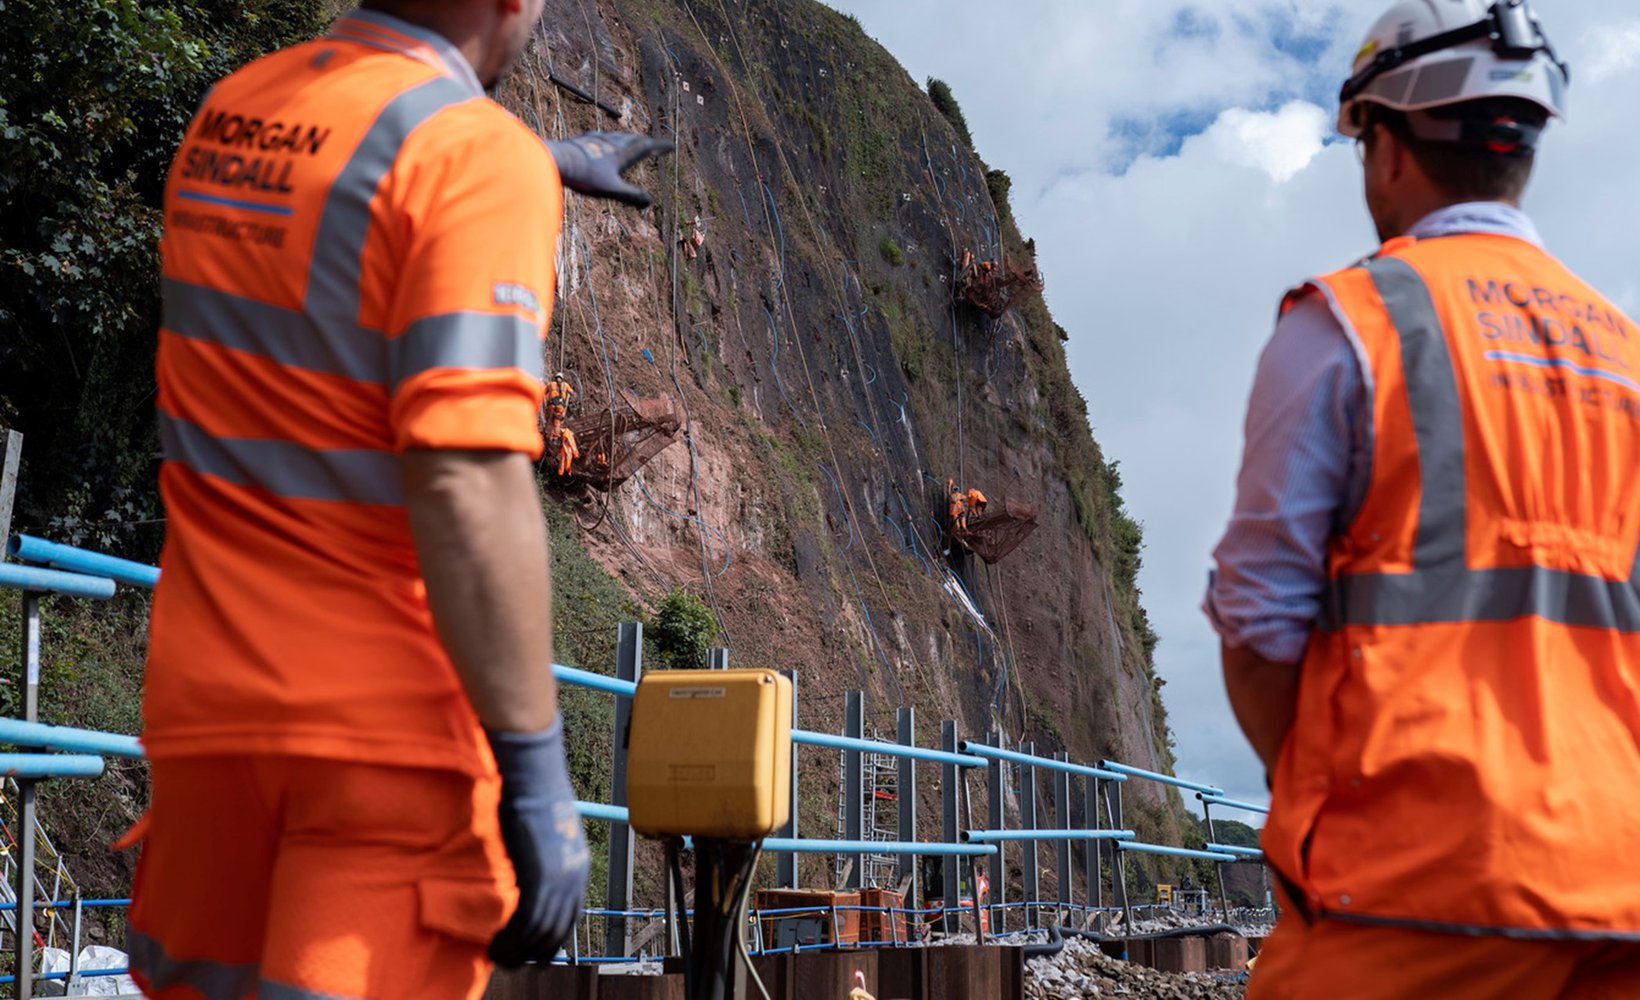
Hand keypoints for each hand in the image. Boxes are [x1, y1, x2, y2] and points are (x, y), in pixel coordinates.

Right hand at [486, 719, 589, 966]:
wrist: (531, 773)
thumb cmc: (530, 793)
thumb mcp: (544, 831)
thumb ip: (540, 857)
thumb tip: (523, 873)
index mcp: (578, 867)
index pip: (566, 917)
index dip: (546, 937)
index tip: (526, 948)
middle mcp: (574, 877)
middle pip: (554, 931)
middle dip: (531, 950)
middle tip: (507, 959)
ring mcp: (559, 878)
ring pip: (539, 932)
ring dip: (516, 950)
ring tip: (496, 956)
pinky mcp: (541, 877)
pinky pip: (525, 922)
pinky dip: (509, 939)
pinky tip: (493, 944)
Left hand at [544, 132, 673, 207]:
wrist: (555, 160)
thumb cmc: (583, 176)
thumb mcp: (611, 190)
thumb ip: (630, 196)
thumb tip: (649, 202)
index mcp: (620, 154)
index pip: (644, 148)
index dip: (659, 147)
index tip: (671, 146)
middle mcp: (609, 144)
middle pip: (631, 139)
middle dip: (644, 141)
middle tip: (652, 143)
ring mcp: (594, 141)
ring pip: (614, 137)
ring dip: (625, 138)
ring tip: (628, 139)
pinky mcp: (580, 141)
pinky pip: (597, 137)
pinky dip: (604, 138)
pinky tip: (598, 137)